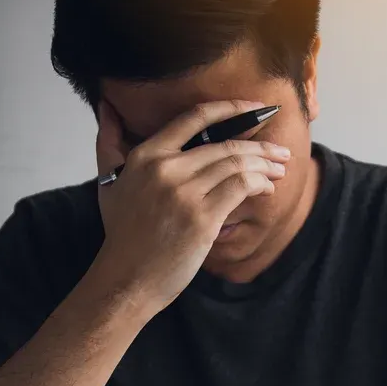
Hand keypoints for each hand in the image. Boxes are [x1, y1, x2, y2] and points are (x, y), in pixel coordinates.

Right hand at [91, 99, 291, 310]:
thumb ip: (108, 142)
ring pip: (237, 164)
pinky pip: (240, 187)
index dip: (231, 109)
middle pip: (225, 145)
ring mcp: (185, 193)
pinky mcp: (202, 218)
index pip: (195, 118)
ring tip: (280, 169)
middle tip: (280, 151)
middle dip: (260, 147)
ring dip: (265, 165)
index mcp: (146, 155)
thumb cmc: (122, 235)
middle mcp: (166, 169)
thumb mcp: (109, 182)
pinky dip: (259, 183)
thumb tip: (106, 106)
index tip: (255, 109)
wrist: (126, 279)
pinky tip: (267, 188)